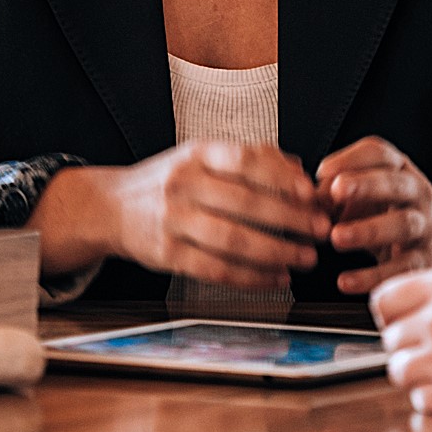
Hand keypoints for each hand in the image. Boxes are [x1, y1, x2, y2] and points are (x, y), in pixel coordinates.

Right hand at [87, 140, 328, 289]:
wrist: (109, 207)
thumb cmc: (170, 180)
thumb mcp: (204, 156)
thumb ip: (252, 159)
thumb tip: (300, 171)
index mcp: (198, 153)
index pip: (247, 160)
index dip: (284, 177)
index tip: (313, 193)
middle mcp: (184, 184)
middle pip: (246, 203)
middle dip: (291, 219)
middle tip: (322, 230)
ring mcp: (173, 220)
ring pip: (233, 240)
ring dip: (276, 252)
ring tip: (306, 258)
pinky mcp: (166, 255)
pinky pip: (215, 270)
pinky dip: (250, 277)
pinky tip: (276, 278)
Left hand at [315, 136, 431, 293]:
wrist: (424, 247)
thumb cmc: (384, 216)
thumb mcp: (362, 198)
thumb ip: (333, 195)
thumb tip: (308, 201)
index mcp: (398, 171)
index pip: (379, 154)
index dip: (351, 160)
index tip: (323, 171)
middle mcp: (416, 194)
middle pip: (396, 184)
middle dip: (366, 185)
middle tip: (336, 190)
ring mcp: (423, 227)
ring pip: (403, 224)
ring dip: (369, 229)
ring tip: (337, 237)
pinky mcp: (422, 261)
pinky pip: (400, 268)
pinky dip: (372, 276)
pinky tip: (345, 281)